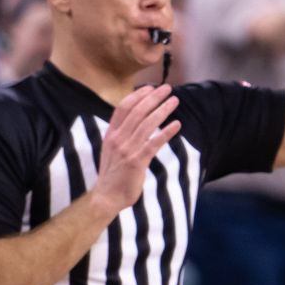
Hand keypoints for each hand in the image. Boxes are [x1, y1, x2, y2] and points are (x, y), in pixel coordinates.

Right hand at [90, 85, 180, 215]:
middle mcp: (117, 139)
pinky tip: (177, 124)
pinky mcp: (137, 161)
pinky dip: (166, 132)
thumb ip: (122, 135)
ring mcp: (127, 150)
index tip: (151, 87)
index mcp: (110, 134)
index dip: (138, 95)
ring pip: (147, 124)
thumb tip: (137, 121)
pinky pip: (154, 143)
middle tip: (168, 88)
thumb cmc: (113, 173)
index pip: (123, 108)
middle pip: (137, 111)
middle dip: (153, 98)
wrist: (107, 196)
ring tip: (175, 101)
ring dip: (162, 110)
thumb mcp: (112, 150)